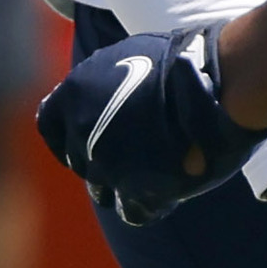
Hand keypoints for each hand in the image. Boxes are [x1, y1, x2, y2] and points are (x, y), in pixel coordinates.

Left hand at [36, 23, 266, 227]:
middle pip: (80, 161)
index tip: (86, 138)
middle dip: (103, 160)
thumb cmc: (181, 61)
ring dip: (124, 184)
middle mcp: (81, 132)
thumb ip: (104, 82)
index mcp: (72, 95)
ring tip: (157, 170)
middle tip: (136, 152)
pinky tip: (170, 191)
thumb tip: (102, 94)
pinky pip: (133, 211)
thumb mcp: (127, 56)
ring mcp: (107, 165)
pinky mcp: (137, 191)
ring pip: (102, 191)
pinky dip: (149, 204)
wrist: (216, 82)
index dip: (68, 136)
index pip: (50, 128)